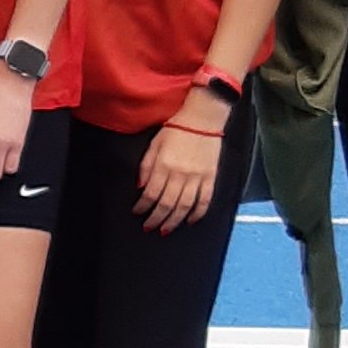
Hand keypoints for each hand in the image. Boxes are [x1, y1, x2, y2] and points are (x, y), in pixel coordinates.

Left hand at [133, 115, 225, 232]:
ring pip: (184, 206)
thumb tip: (140, 186)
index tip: (138, 212)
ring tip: (166, 229)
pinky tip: (190, 220)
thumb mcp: (154, 144)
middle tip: (149, 227)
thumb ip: (146, 166)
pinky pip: (205, 200)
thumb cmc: (177, 128)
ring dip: (174, 221)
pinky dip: (198, 213)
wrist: (202, 117)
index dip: (142, 206)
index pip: (150, 193)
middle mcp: (180, 173)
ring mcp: (197, 176)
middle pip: (166, 204)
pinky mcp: (210, 176)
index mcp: (164, 165)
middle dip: (156, 219)